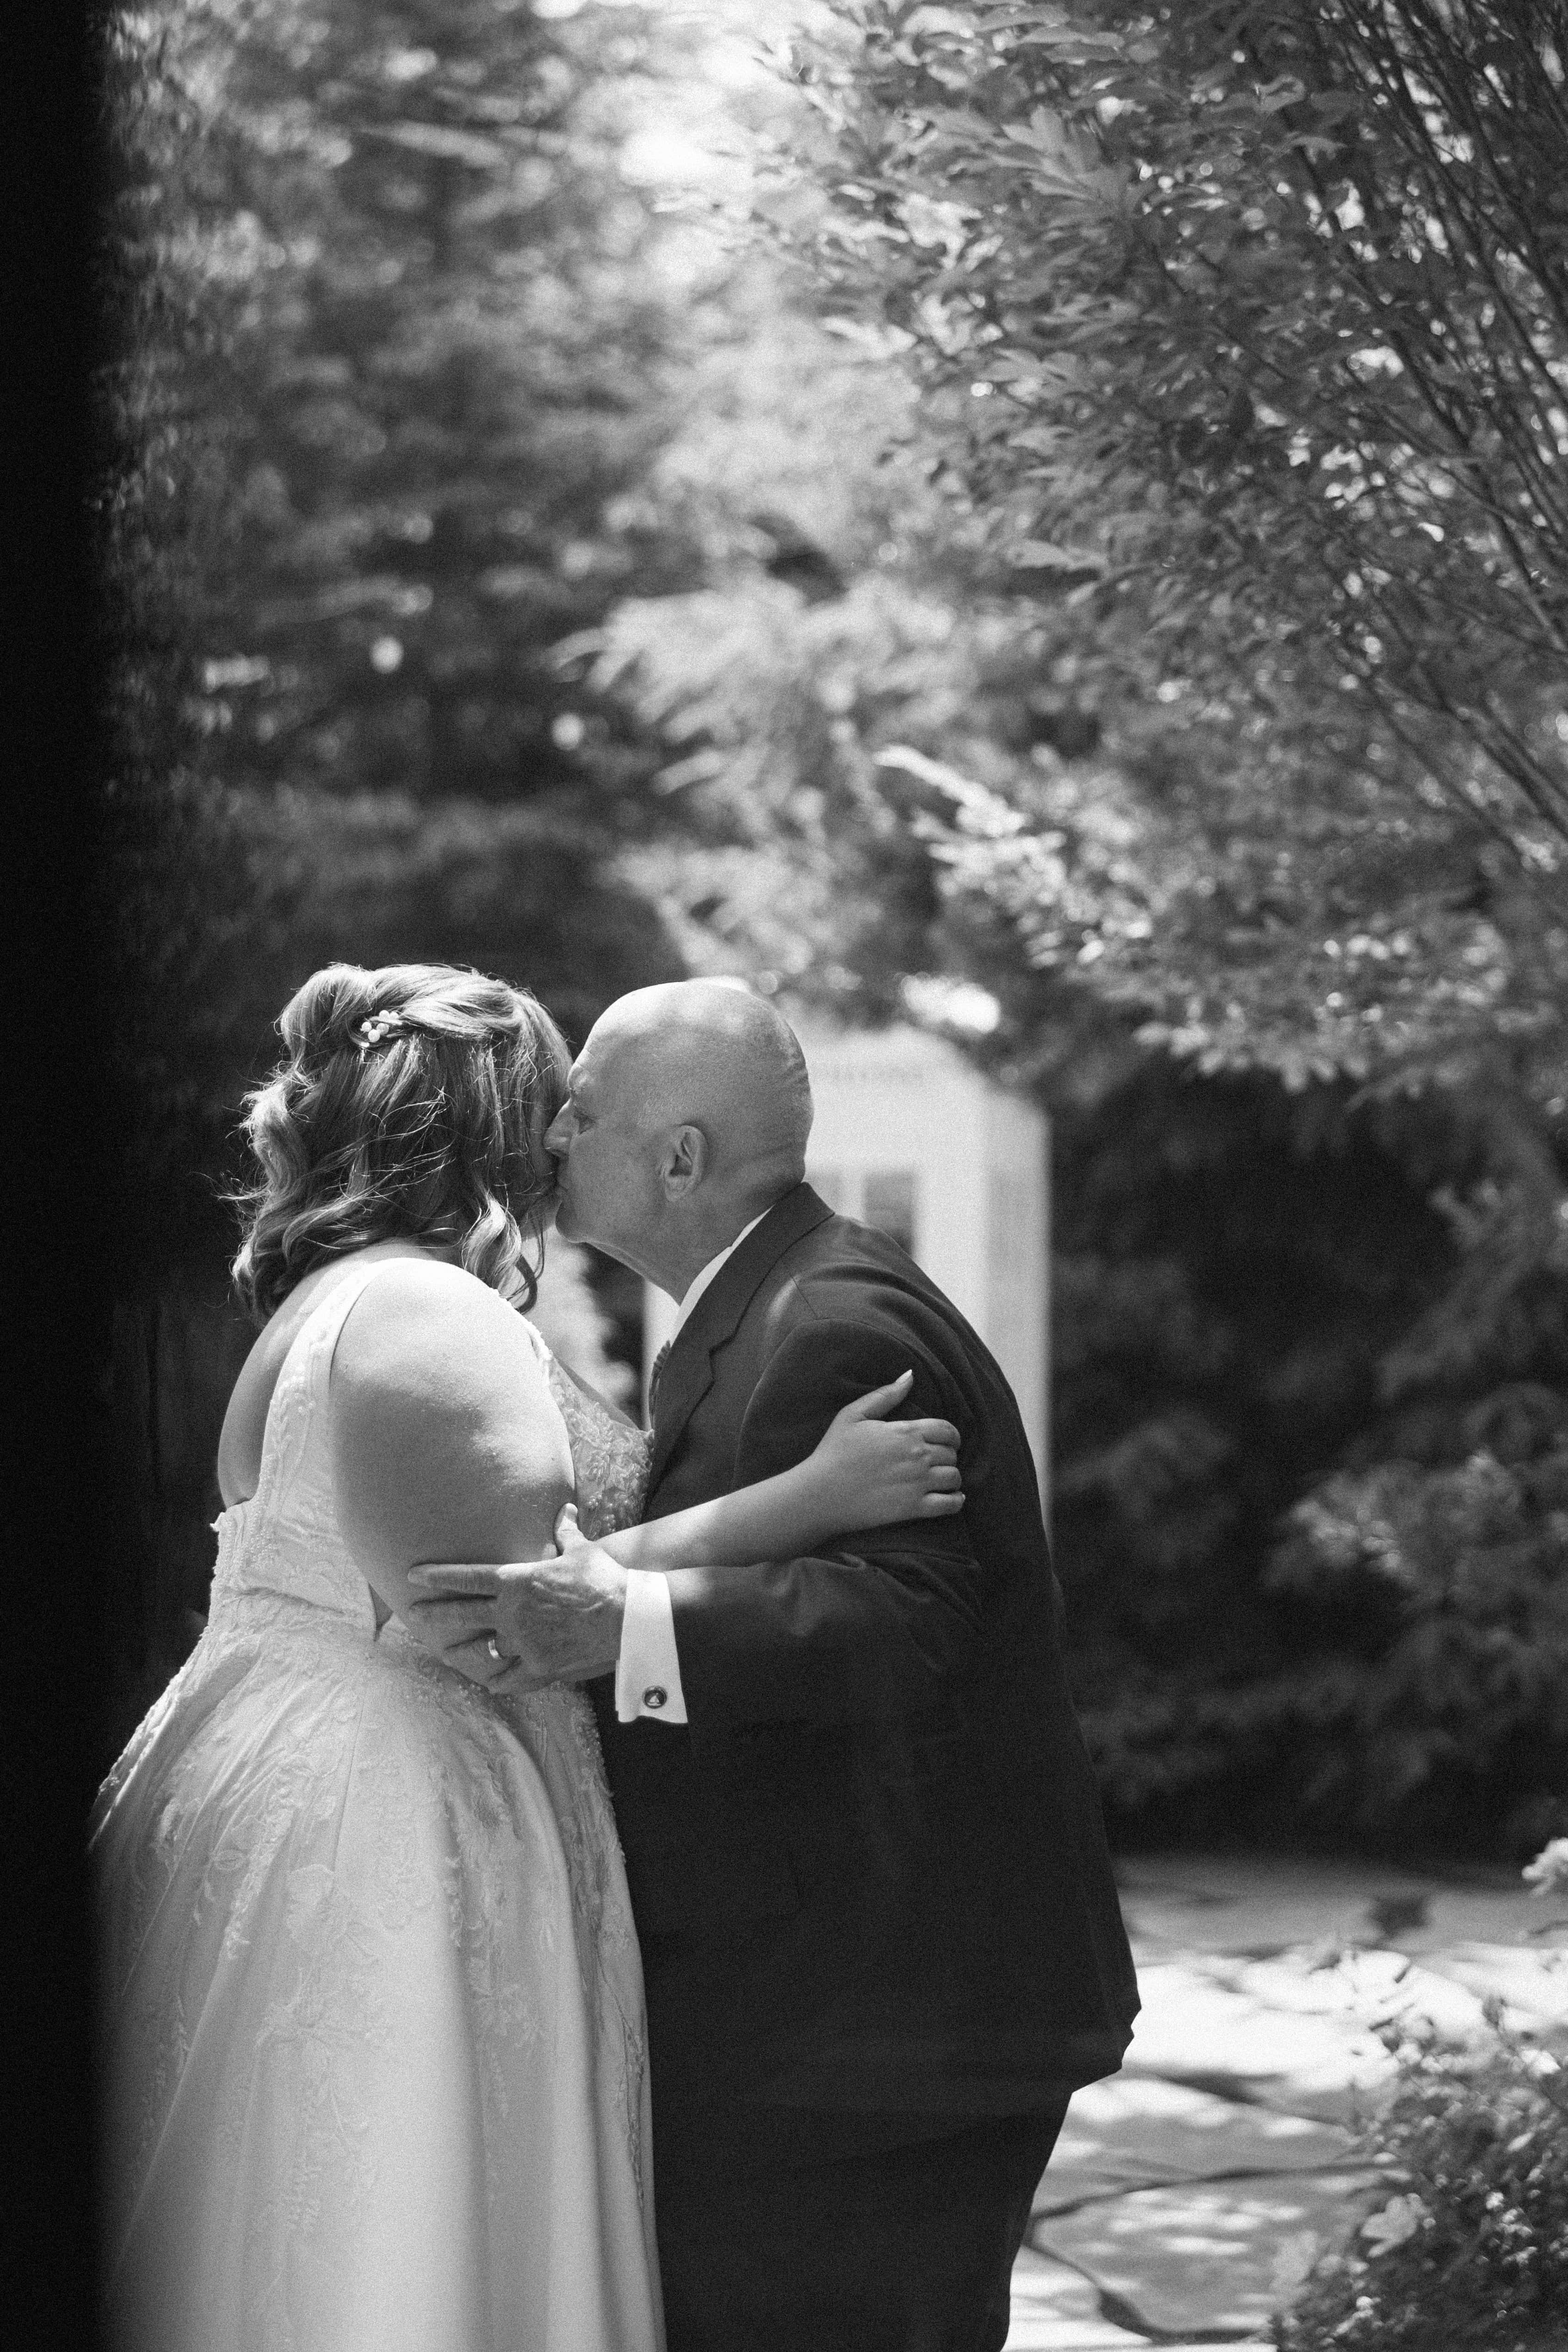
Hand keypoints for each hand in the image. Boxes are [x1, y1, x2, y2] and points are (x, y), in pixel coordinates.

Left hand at [403, 1510, 627, 1693]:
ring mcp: (522, 1643)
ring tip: (446, 1653)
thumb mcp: (581, 1551)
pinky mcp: (538, 1667)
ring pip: (483, 1649)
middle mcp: (511, 1613)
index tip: (413, 1576)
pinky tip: (489, 1683)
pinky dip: (498, 1680)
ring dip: (463, 1650)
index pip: (466, 1578)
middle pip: (463, 1614)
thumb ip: (565, 1533)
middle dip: (435, 1613)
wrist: (625, 1617)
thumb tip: (565, 1509)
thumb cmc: (601, 1579)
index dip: (437, 1576)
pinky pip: (510, 1678)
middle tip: (414, 1613)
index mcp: (516, 1582)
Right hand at [811, 1370, 962, 1531]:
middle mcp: (917, 1456)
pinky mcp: (914, 1508)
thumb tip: (910, 1375)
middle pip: (951, 1454)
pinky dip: (956, 1501)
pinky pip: (950, 1505)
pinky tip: (952, 1499)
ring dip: (951, 1478)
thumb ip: (885, 1395)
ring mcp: (918, 1483)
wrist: (820, 1494)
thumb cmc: (833, 1452)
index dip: (951, 1436)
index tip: (946, 1442)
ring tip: (941, 1481)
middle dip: (947, 1457)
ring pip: (954, 1477)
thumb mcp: (853, 1414)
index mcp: (905, 1432)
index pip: (947, 1430)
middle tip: (936, 1463)